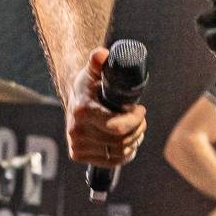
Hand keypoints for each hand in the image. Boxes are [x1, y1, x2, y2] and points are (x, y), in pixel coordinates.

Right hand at [64, 47, 146, 168]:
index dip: (135, 120)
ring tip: (137, 128)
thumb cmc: (90, 83)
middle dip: (138, 128)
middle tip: (142, 118)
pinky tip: (129, 143)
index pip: (117, 127)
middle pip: (121, 141)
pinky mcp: (78, 155)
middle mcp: (76, 132)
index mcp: (82, 111)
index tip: (141, 109)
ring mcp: (76, 146)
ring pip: (119, 152)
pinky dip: (125, 154)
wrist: (74, 97)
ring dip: (134, 141)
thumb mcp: (94, 70)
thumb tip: (102, 54)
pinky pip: (111, 162)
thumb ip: (98, 60)